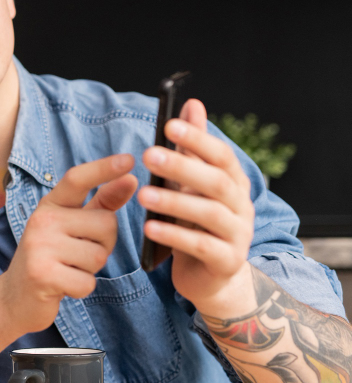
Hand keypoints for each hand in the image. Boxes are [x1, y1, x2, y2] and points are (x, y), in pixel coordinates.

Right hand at [0, 154, 137, 333]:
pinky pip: (88, 282)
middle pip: (106, 224)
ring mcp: (40, 247)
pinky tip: (63, 285)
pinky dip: (82, 288)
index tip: (130, 160)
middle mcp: (42, 220)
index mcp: (50, 205)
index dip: (104, 169)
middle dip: (104, 244)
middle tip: (78, 254)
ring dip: (91, 269)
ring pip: (99, 255)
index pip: (77, 179)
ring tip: (68, 269)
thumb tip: (131, 180)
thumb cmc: (51, 257)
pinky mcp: (43, 275)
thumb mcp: (72, 226)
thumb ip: (102, 203)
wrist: (15, 296)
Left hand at [138, 99, 254, 308]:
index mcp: (234, 183)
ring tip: (142, 194)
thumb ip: (193, 148)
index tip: (169, 125)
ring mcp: (238, 235)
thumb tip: (192, 104)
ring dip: (174, 202)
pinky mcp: (227, 262)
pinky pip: (201, 246)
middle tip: (148, 154)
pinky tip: (149, 228)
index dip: (198, 139)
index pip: (221, 155)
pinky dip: (174, 236)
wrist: (211, 278)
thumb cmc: (196, 224)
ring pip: (209, 214)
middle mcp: (241, 206)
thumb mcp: (193, 185)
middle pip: (215, 181)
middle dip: (182, 166)